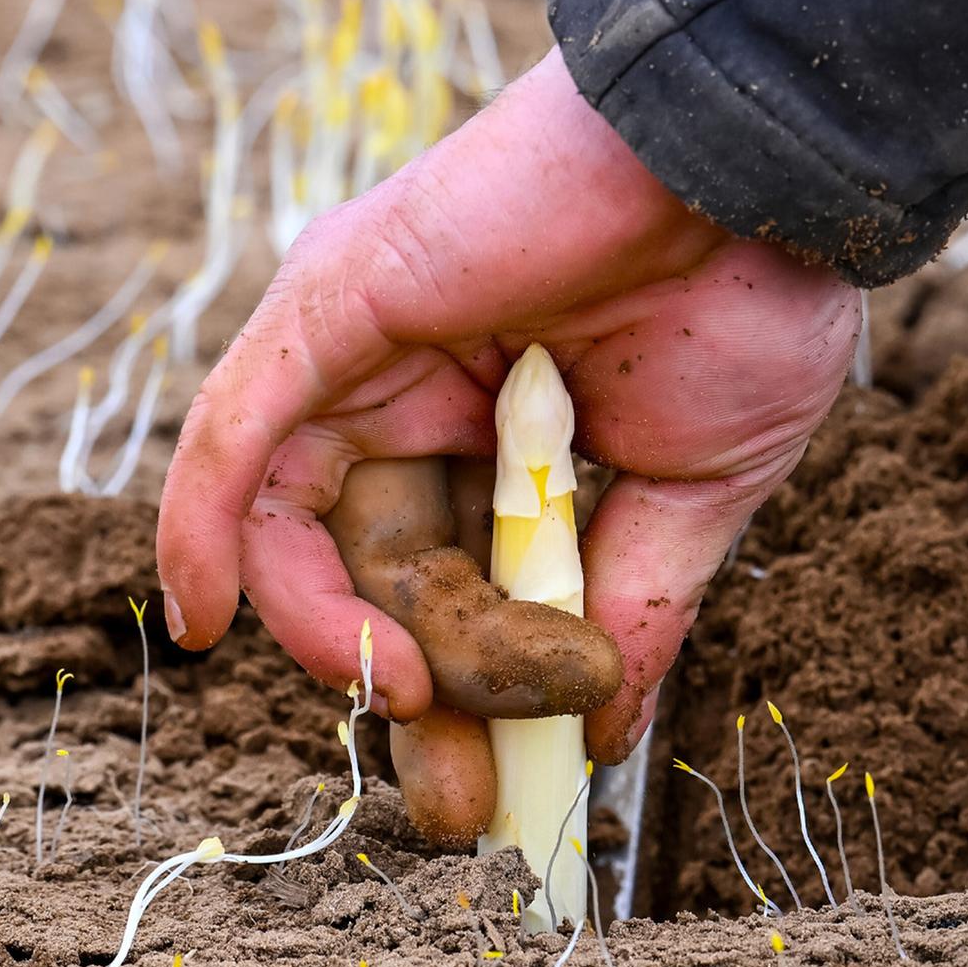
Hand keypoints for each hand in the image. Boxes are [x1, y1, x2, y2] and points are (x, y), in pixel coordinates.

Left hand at [155, 49, 858, 820]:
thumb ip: (629, 609)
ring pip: (295, 523)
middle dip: (405, 692)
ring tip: (414, 693)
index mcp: (499, 438)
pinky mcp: (332, 300)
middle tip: (453, 794)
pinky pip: (234, 430)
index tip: (498, 794)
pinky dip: (200, 524)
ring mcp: (367, 354)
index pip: (443, 586)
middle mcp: (415, 399)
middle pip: (365, 572)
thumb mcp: (693, 494)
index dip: (463, 698)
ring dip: (336, 633)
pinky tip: (205, 620)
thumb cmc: (750, 300)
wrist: (768, 172)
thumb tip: (602, 739)